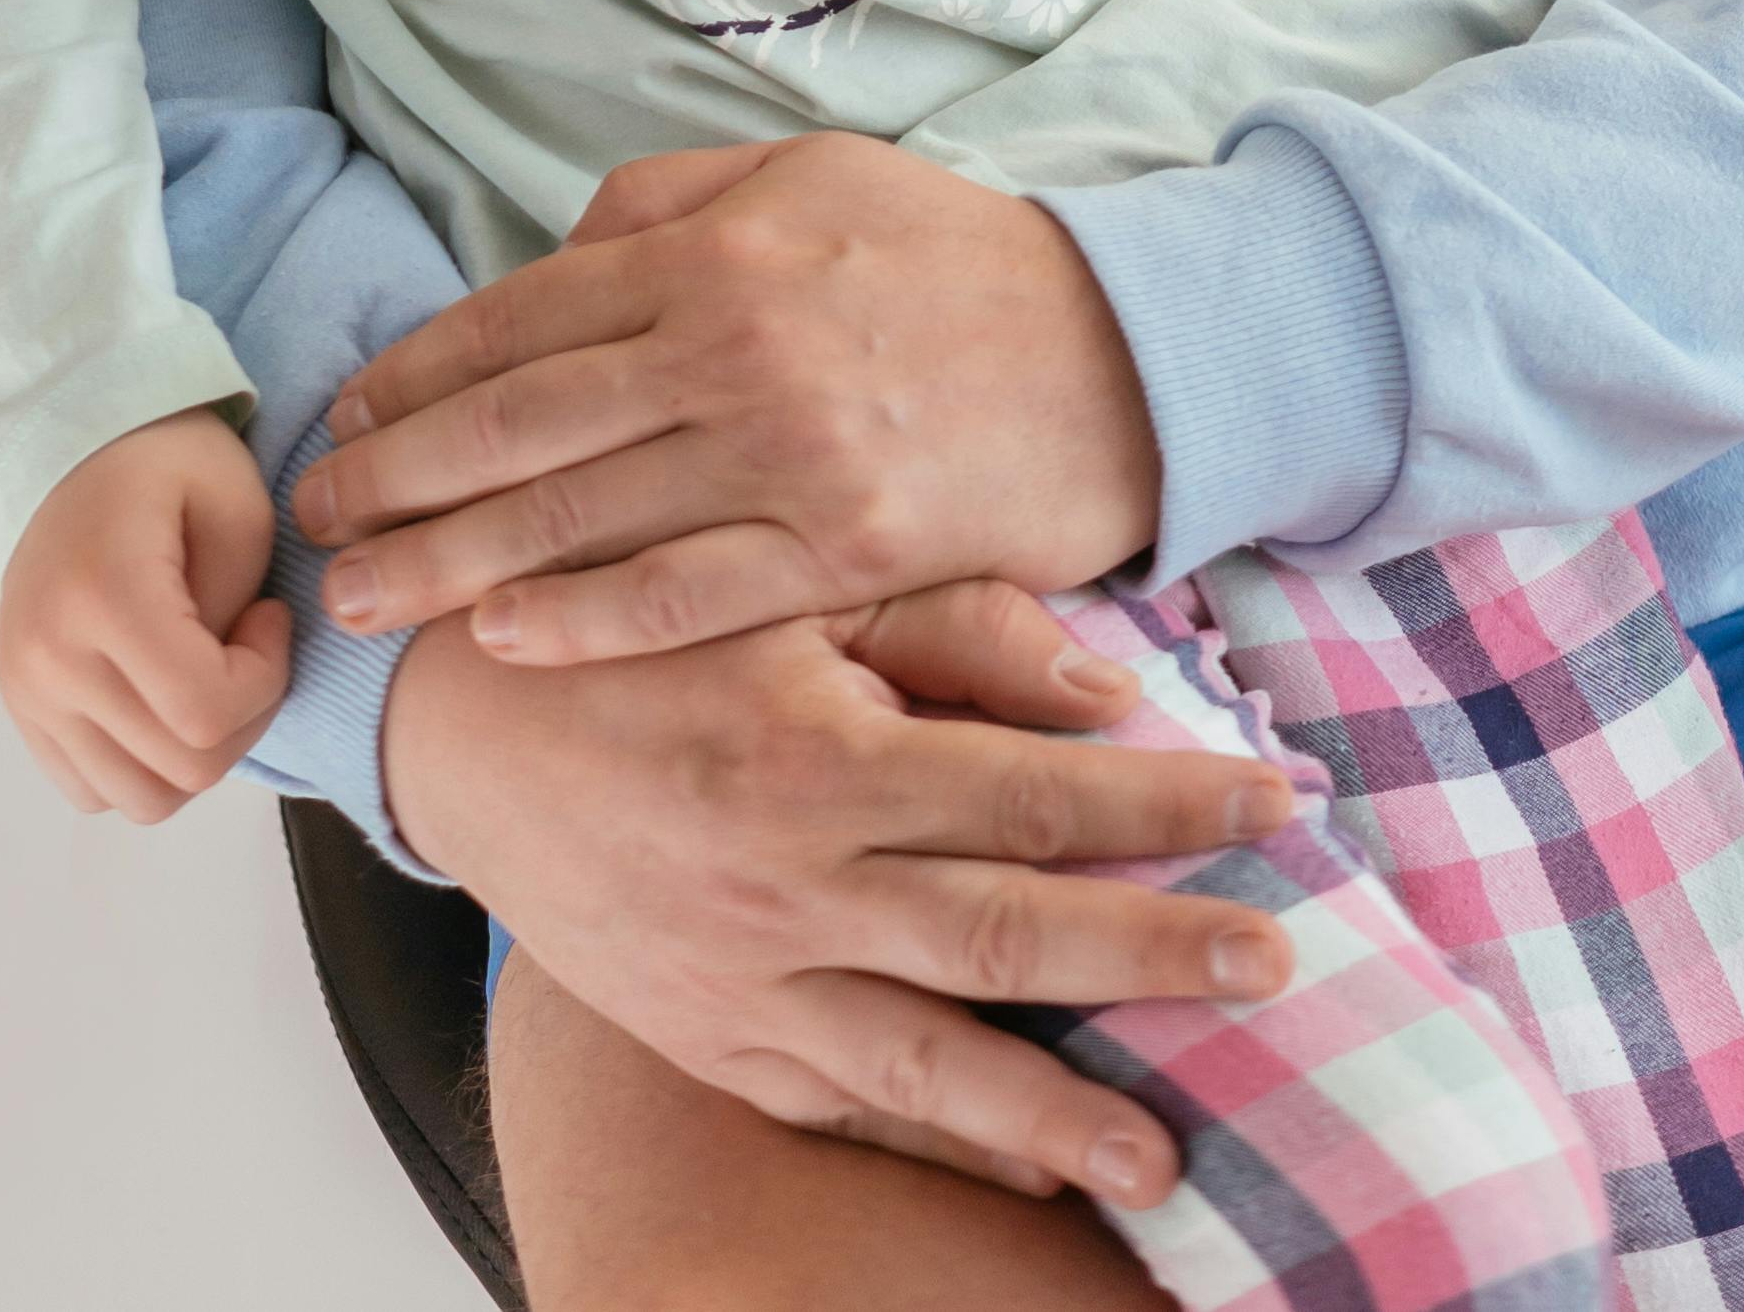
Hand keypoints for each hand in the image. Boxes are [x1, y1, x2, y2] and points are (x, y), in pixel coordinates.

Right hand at [0, 407, 292, 821]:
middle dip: (244, 718)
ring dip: (196, 753)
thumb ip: (240, 609)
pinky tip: (164, 694)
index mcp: (102, 598)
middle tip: (247, 643)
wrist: (75, 442)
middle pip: (179, 772)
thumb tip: (226, 692)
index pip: (204, 714)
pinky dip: (145, 764)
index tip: (269, 617)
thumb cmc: (171, 462)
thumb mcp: (240, 506)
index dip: (266, 680)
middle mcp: (49, 661)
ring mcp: (26, 695)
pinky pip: (95, 792)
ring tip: (207, 671)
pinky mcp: (21, 712)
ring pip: (140, 800)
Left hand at [294, 135, 1157, 656]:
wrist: (1122, 349)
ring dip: (449, 563)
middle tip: (312, 518)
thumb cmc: (955, 260)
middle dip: (397, 475)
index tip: (342, 412)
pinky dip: (584, 620)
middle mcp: (738, 346)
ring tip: (362, 596)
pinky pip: (685, 596)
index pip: (524, 315)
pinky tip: (501, 637)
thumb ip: (675, 203)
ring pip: (580, 517)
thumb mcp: (816, 175)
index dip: (416, 371)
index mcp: (722, 247)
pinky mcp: (845, 550)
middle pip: (523, 422)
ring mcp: (790, 455)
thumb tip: (556, 249)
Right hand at [381, 585, 1294, 1211]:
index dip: (1163, 801)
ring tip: (1169, 1155)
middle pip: (1001, 936)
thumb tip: (1109, 684)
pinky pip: (837, 1110)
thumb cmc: (647, 625)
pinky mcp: (706, 1041)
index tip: (1279, 801)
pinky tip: (1026, 1169)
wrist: (464, 726)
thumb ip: (958, 625)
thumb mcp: (794, 574)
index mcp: (819, 754)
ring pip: (923, 1063)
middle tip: (1278, 964)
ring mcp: (742, 983)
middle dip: (1150, 953)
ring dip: (1053, 1111)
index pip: (1032, 791)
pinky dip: (937, 1147)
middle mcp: (786, 886)